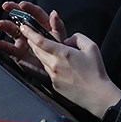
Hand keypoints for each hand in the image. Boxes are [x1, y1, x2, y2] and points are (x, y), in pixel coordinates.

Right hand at [0, 0, 58, 76]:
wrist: (55, 70)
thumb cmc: (60, 53)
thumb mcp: (60, 38)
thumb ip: (57, 26)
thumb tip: (54, 13)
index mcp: (43, 25)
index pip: (35, 13)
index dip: (29, 7)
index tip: (22, 4)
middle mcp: (31, 30)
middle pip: (21, 17)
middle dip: (13, 10)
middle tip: (6, 6)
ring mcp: (23, 41)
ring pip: (12, 30)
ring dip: (5, 26)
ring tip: (0, 24)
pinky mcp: (18, 52)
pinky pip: (8, 47)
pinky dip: (2, 45)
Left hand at [0, 1, 120, 116]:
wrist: (97, 95)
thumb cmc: (96, 71)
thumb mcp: (92, 47)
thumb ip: (77, 38)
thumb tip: (67, 40)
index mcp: (63, 53)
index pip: (40, 41)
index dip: (30, 33)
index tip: (23, 27)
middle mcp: (54, 65)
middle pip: (37, 50)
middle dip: (32, 41)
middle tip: (30, 34)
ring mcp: (53, 76)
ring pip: (42, 60)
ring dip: (40, 52)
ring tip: (43, 46)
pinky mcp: (54, 84)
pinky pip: (48, 70)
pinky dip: (49, 64)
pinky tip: (58, 63)